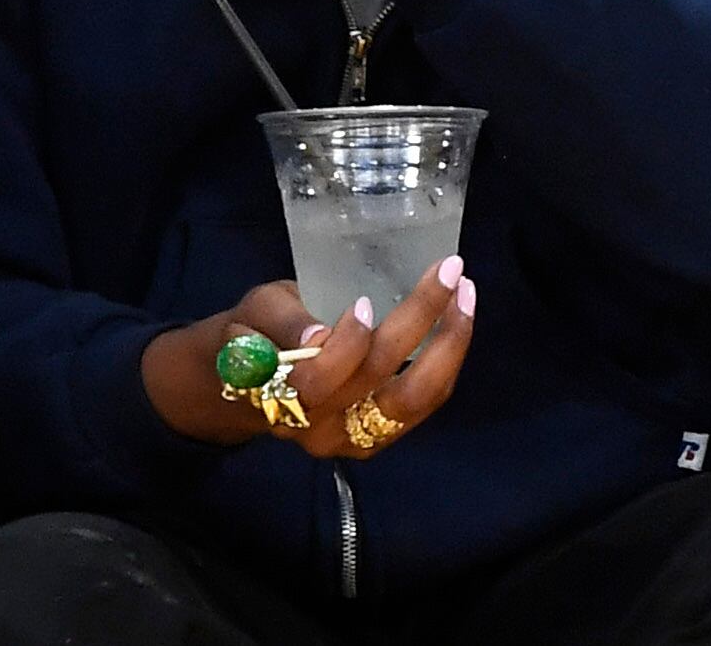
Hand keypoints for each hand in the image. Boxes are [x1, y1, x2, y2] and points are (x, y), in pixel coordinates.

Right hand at [143, 259, 479, 458]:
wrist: (246, 382)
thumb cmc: (252, 335)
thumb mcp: (253, 313)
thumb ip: (280, 323)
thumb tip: (318, 332)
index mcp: (275, 398)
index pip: (318, 380)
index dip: (346, 344)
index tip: (364, 301)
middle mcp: (317, 429)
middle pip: (378, 383)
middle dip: (419, 322)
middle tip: (446, 271)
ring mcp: (352, 439)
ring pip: (414, 398)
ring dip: (449, 343)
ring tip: (464, 292)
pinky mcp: (380, 437)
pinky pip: (424, 402)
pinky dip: (447, 360)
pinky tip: (458, 318)